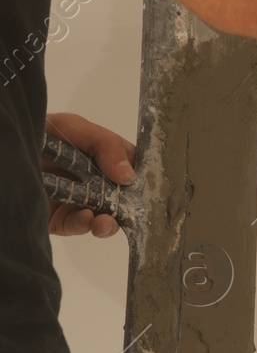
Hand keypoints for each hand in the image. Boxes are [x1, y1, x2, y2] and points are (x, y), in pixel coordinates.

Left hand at [44, 112, 134, 238]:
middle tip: (132, 210)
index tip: (146, 185)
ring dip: (109, 222)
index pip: (130, 168)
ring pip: (102, 216)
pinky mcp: (56, 219)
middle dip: (129, 206)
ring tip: (107, 221)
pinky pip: (75, 226)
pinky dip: (84, 225)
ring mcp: (75, 201)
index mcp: (102, 158)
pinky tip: (87, 218)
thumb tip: (129, 175)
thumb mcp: (74, 127)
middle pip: (121, 197)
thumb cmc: (40, 132)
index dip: (141, 178)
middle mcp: (92, 181)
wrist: (6, 147)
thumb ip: (105, 144)